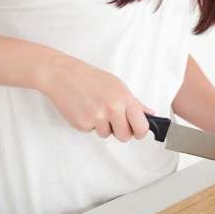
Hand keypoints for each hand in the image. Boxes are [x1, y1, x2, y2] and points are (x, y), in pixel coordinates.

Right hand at [37, 53, 152, 141]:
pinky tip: (86, 110)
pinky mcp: (82, 124)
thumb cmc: (92, 79)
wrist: (65, 76)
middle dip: (121, 131)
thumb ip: (135, 103)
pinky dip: (90, 124)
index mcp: (124, 99)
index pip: (141, 127)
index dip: (140, 131)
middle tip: (115, 119)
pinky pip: (92, 131)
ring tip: (97, 109)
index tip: (138, 130)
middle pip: (125, 137)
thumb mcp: (118, 85)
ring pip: (107, 135)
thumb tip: (149, 114)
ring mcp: (97, 118)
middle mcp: (112, 109)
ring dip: (104, 126)